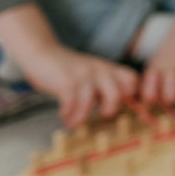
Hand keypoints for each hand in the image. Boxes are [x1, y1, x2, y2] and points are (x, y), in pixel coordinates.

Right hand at [0, 3, 136, 125]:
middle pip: (117, 94)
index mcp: (108, 69)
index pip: (131, 80)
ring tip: (74, 122)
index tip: (122, 105)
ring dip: (81, 117)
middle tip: (99, 116)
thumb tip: (113, 108)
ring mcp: (83, 75)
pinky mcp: (66, 81)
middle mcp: (99, 71)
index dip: (132, 94)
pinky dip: (68, 113)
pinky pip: (72, 103)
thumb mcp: (91, 73)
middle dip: (109, 110)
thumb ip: (103, 86)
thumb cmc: (67, 69)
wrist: (42, 53)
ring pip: (90, 101)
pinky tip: (64, 115)